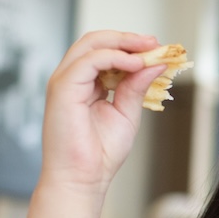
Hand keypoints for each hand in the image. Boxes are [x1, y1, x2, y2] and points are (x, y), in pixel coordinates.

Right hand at [40, 31, 165, 191]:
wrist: (82, 178)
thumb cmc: (99, 153)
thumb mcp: (127, 113)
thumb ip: (136, 87)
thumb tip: (154, 64)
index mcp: (86, 84)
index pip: (105, 52)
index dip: (130, 47)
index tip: (156, 49)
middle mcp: (72, 79)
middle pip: (95, 41)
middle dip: (128, 39)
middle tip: (154, 43)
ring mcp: (64, 82)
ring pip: (90, 44)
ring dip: (123, 43)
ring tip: (149, 49)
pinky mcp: (62, 89)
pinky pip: (89, 61)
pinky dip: (114, 57)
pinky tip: (136, 64)